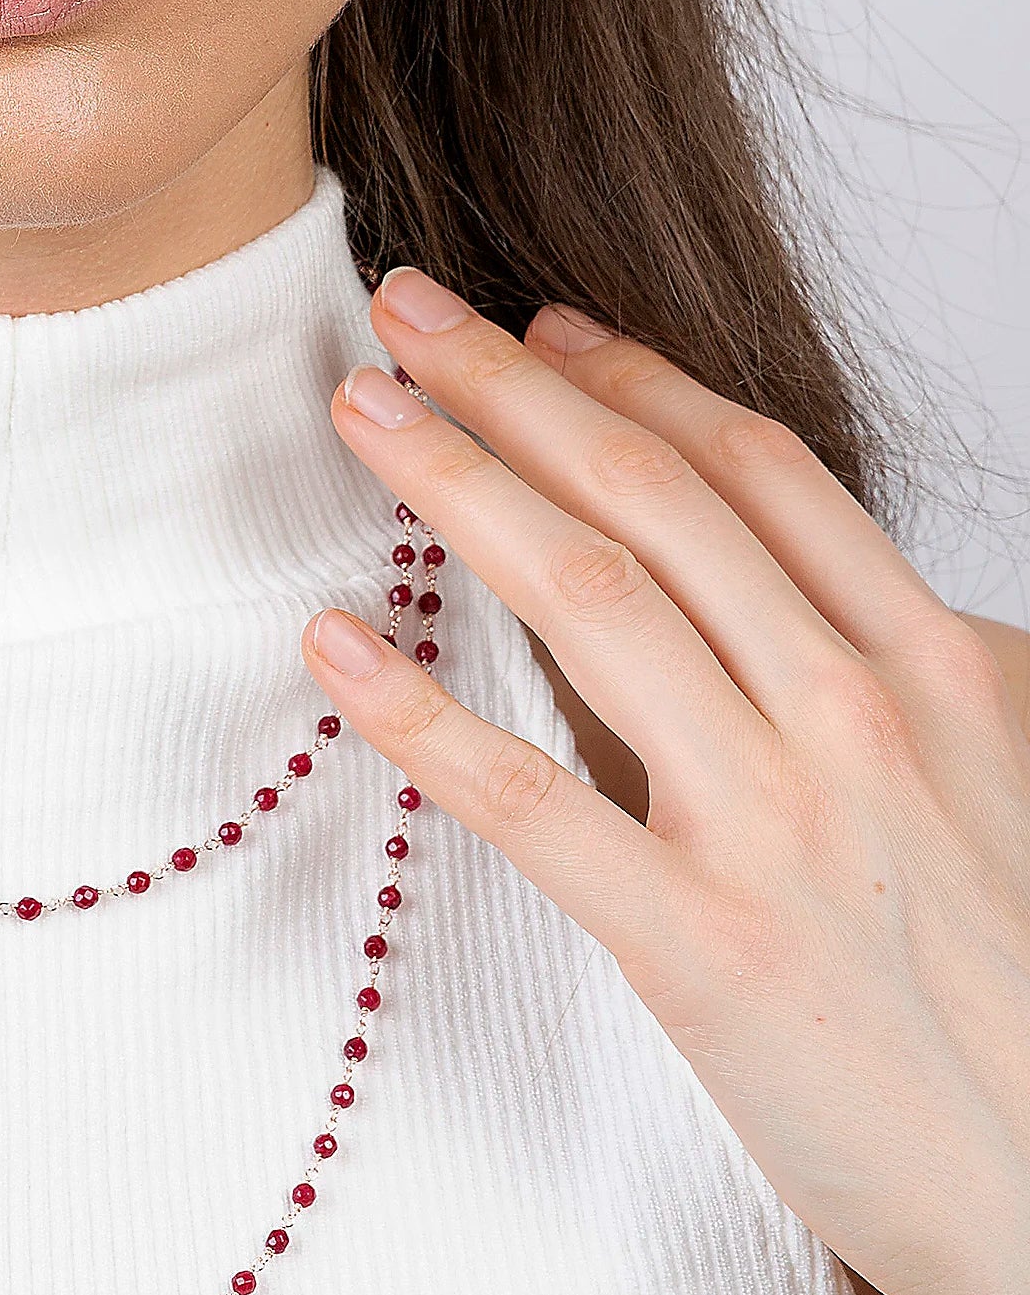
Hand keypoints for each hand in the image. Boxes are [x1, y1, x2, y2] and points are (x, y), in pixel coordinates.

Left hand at [298, 268, 1029, 1294]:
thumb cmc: (1019, 984)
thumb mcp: (1002, 776)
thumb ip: (910, 667)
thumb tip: (838, 587)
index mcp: (927, 662)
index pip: (752, 469)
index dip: (629, 376)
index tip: (532, 325)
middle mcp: (852, 714)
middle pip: (652, 497)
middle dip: (512, 387)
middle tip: (400, 309)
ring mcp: (775, 824)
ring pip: (590, 602)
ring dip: (459, 486)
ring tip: (360, 412)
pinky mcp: (698, 945)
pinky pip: (531, 803)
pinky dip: (419, 715)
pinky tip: (334, 645)